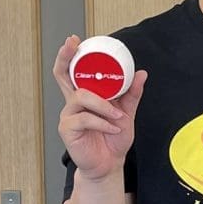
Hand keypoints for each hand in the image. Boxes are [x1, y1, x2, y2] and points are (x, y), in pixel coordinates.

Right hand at [53, 35, 147, 180]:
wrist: (110, 163)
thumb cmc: (113, 138)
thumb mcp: (126, 113)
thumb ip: (132, 94)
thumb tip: (141, 74)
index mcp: (85, 95)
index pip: (73, 71)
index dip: (70, 54)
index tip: (75, 40)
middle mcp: (73, 102)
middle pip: (62, 75)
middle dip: (65, 57)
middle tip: (72, 45)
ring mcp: (69, 115)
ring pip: (81, 97)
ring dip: (103, 104)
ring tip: (118, 116)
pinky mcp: (68, 130)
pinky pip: (86, 119)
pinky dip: (103, 123)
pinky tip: (114, 128)